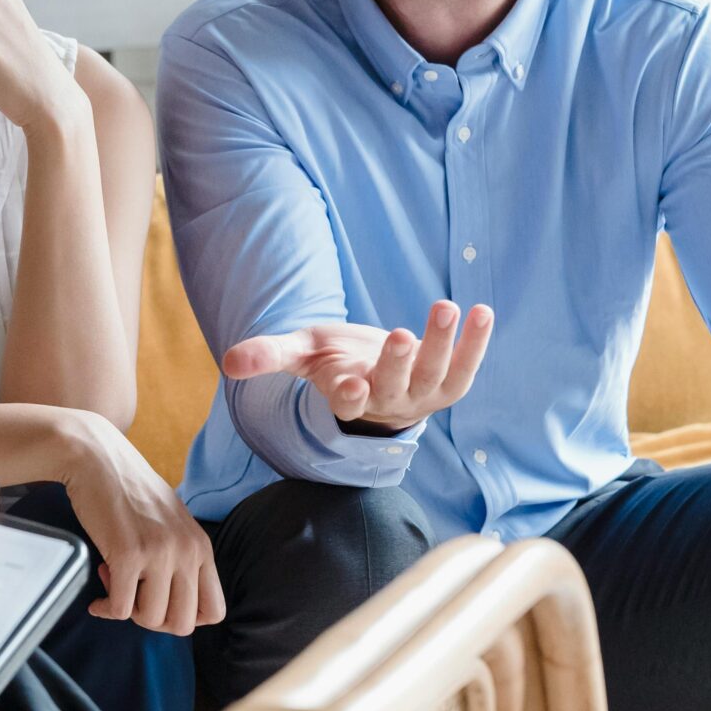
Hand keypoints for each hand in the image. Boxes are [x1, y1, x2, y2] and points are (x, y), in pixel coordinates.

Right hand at [58, 415, 225, 635]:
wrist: (96, 458)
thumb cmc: (128, 491)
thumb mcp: (170, 523)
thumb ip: (180, 557)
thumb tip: (175, 603)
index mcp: (201, 546)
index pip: (214, 611)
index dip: (184, 618)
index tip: (160, 603)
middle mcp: (187, 551)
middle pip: (182, 624)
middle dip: (153, 621)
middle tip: (133, 599)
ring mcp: (159, 553)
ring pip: (150, 619)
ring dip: (127, 612)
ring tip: (113, 581)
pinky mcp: (128, 554)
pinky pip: (120, 609)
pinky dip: (106, 611)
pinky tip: (97, 600)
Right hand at [222, 300, 494, 431]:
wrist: (376, 376)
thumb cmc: (335, 361)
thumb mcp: (302, 354)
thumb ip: (267, 355)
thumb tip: (227, 362)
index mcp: (349, 397)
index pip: (348, 404)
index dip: (348, 395)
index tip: (346, 385)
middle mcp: (387, 402)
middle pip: (393, 388)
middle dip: (396, 363)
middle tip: (396, 334)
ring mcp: (421, 396)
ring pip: (434, 376)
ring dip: (442, 344)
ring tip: (446, 307)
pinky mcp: (448, 385)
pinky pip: (466, 367)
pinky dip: (476, 343)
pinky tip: (482, 312)